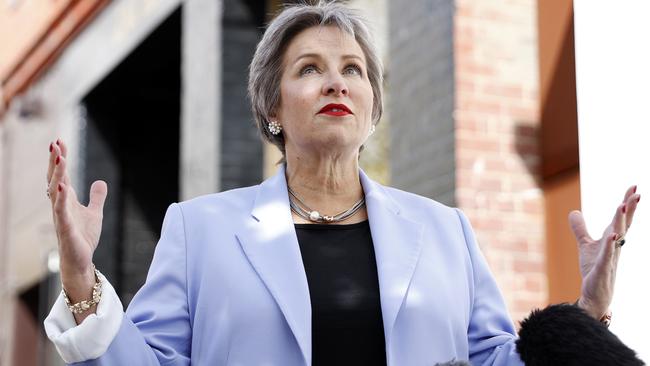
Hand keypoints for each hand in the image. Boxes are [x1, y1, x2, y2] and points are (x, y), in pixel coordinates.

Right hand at [47, 139, 106, 297]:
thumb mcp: (95, 213)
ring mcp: (61, 215)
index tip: (59, 141)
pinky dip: (61, 197)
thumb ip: (96, 198)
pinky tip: (62, 185)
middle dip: (55, 161)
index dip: (61, 158)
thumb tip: (100, 182)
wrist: (80, 261)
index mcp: (67, 199)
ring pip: (56, 191)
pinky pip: (61, 210)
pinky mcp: (65, 227)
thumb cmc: (83, 238)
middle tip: (55, 142)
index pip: (62, 174)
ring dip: (57, 174)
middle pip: (55, 178)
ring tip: (60, 158)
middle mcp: (61, 204)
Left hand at [569, 186, 640, 319]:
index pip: (621, 218)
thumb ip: (580, 229)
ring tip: (622, 206)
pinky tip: (611, 235)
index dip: (627, 203)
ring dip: (620, 222)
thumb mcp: (585, 245)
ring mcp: (610, 258)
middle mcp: (615, 247)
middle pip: (624, 224)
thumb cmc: (594, 269)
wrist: (594, 295)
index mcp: (612, 239)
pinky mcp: (602, 269)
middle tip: (636, 192)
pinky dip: (609, 245)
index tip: (634, 187)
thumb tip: (574, 211)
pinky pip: (607, 256)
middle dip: (629, 208)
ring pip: (617, 237)